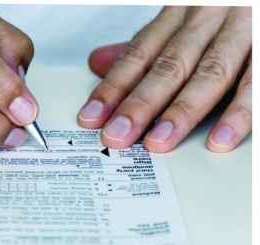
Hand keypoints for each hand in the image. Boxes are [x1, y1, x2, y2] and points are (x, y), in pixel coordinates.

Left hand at [77, 6, 250, 152]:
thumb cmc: (226, 8)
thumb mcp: (184, 17)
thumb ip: (146, 45)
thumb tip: (97, 63)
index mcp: (182, 13)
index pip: (140, 52)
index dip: (114, 86)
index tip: (91, 117)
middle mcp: (210, 18)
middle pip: (169, 65)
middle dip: (139, 104)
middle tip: (117, 134)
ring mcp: (246, 30)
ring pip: (209, 74)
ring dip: (181, 112)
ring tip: (158, 142)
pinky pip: (256, 82)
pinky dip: (239, 113)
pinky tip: (219, 139)